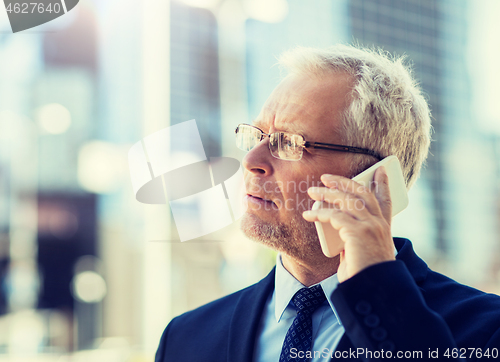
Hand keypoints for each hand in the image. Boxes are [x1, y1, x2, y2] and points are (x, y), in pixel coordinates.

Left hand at [302, 167, 394, 282]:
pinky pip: (335, 216)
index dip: (383, 184)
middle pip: (362, 193)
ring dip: (327, 192)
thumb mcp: (361, 253)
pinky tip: (309, 214)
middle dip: (344, 181)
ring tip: (313, 190)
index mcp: (384, 229)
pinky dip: (320, 213)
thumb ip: (353, 239)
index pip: (386, 201)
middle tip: (327, 176)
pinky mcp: (358, 232)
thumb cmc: (363, 276)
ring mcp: (371, 226)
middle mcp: (380, 225)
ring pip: (347, 200)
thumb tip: (339, 231)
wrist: (371, 290)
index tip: (380, 170)